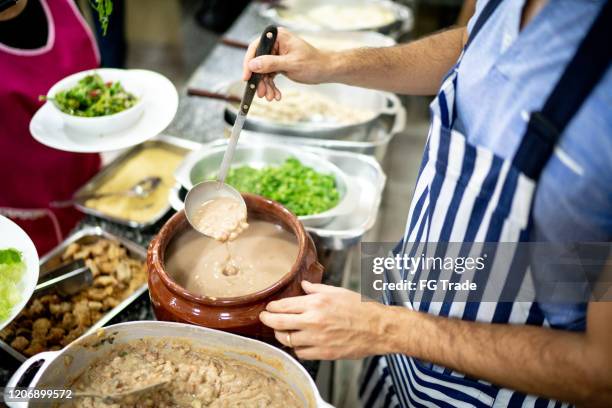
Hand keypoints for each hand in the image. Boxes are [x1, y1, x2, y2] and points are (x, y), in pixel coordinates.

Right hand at [242, 28, 333, 100]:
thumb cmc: (314, 63)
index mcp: (278, 37)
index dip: (249, 63)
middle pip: (258, 62)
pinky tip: (276, 94)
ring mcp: (276, 54)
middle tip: (261, 93)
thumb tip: (252, 64)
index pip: (256, 48)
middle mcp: (275, 43)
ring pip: (263, 71)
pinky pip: (270, 76)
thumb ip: (270, 63)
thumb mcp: (291, 64)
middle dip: (260, 80)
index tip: (247, 77)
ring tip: (271, 97)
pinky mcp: (279, 64)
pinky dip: (272, 86)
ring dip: (266, 86)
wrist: (326, 71)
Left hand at [259, 281, 389, 359]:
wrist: (378, 328)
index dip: (272, 307)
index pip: (283, 306)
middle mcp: (313, 320)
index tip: (269, 308)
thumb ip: (316, 289)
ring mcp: (317, 338)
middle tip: (264, 318)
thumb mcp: (337, 291)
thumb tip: (303, 285)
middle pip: (279, 323)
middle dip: (267, 320)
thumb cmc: (360, 308)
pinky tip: (299, 342)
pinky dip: (296, 348)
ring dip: (281, 335)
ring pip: (287, 339)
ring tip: (282, 331)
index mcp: (316, 303)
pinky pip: (300, 352)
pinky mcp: (323, 352)